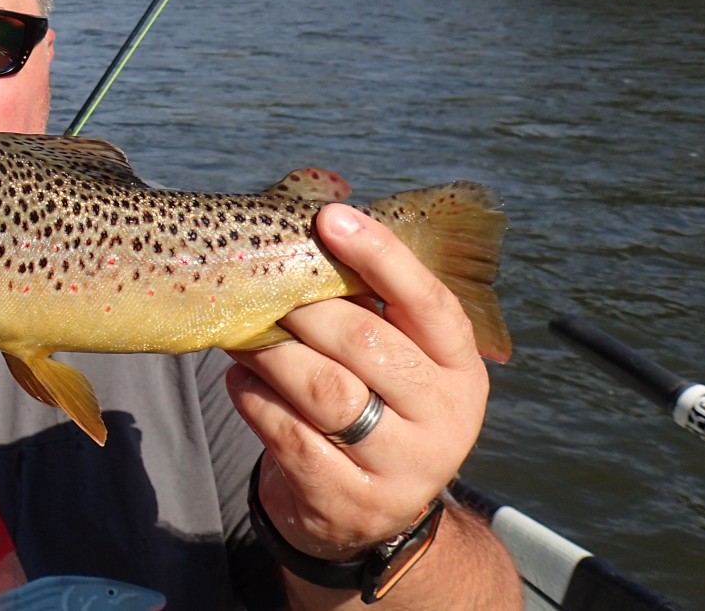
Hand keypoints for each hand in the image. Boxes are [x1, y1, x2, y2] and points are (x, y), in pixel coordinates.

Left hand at [226, 203, 489, 558]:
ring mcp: (403, 468)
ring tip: (248, 335)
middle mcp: (446, 418)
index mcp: (461, 368)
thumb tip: (324, 192)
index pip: (429, 301)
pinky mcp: (352, 503)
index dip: (380, 255)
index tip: (328, 217)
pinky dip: (255, 400)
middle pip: (366, 344)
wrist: (361, 512)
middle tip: (266, 292)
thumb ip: (365, 289)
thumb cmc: (370, 401)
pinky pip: (290, 436)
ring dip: (274, 354)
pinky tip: (243, 380)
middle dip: (306, 310)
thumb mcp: (388, 353)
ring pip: (326, 392)